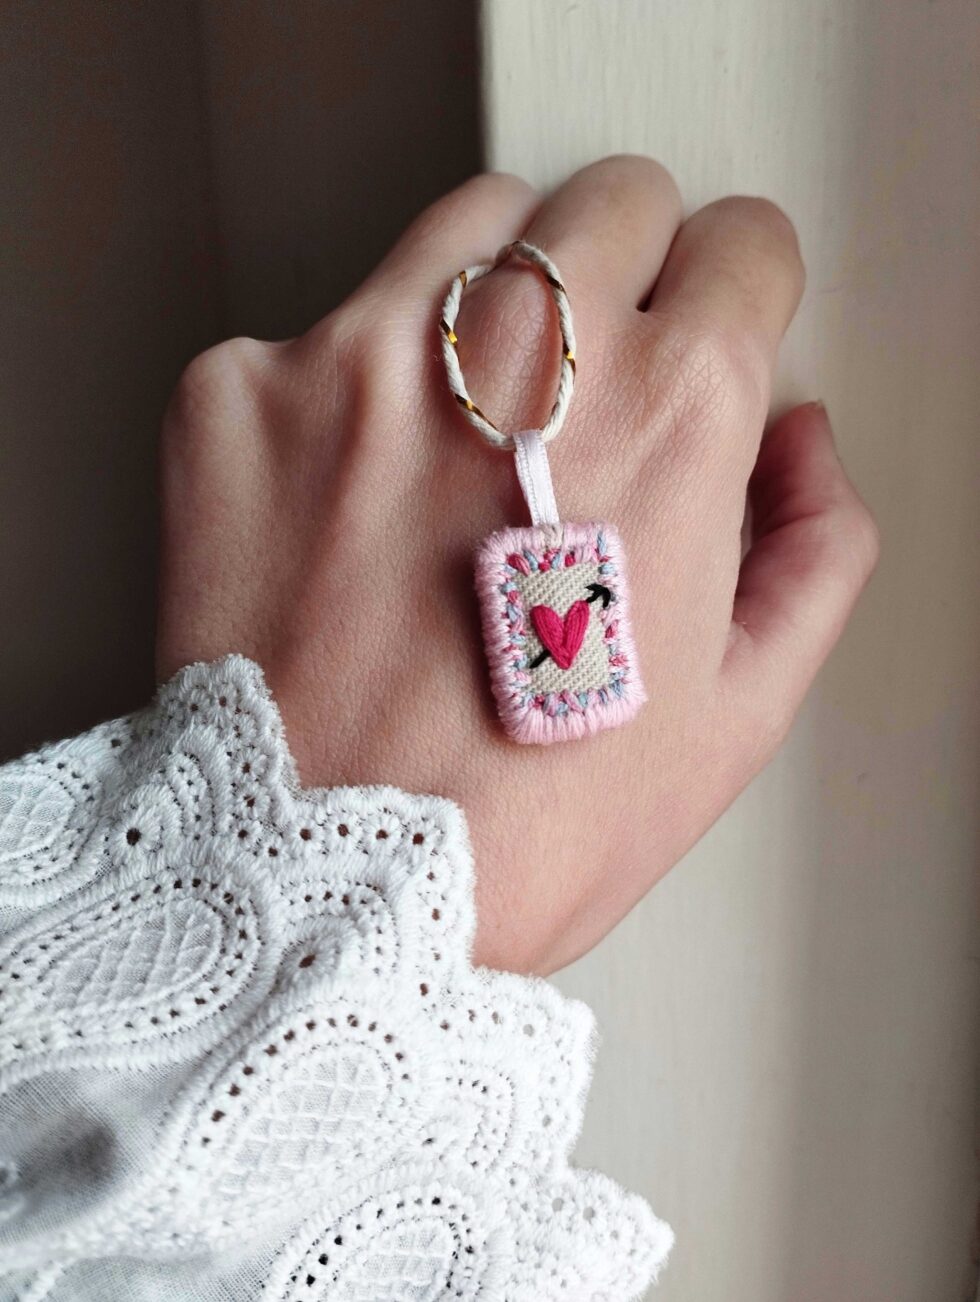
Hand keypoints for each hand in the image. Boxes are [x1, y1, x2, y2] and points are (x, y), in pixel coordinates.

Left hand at [156, 156, 877, 974]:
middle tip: (594, 384)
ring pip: (469, 228)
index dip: (738, 298)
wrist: (326, 892)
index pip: (744, 243)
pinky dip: (348, 393)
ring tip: (473, 433)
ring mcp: (361, 359)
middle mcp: (522, 359)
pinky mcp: (240, 394)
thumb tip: (802, 443)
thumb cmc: (531, 826)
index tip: (706, 335)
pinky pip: (317, 330)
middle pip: (611, 200)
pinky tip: (352, 505)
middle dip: (629, 273)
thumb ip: (814, 550)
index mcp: (670, 418)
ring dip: (494, 302)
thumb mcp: (737, 716)